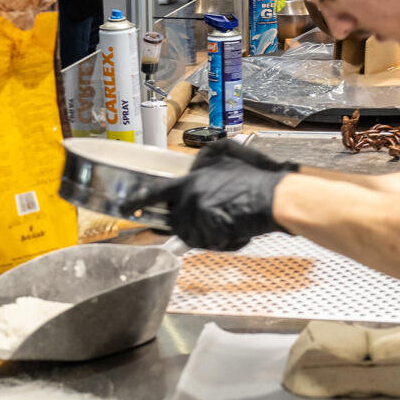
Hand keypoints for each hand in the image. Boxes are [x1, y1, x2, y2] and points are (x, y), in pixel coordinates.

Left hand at [129, 139, 298, 250]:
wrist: (274, 197)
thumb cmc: (255, 177)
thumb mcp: (226, 154)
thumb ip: (204, 162)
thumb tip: (195, 167)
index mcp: (190, 181)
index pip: (155, 192)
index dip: (137, 202)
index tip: (126, 208)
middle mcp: (189, 199)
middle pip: (177, 223)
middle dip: (192, 224)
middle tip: (215, 218)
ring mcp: (199, 216)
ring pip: (193, 237)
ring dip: (209, 234)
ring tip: (229, 221)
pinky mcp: (211, 232)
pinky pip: (210, 244)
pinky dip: (224, 241)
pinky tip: (237, 229)